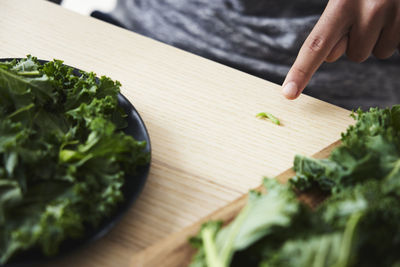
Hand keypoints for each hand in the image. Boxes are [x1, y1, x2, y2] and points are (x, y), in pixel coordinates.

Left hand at [282, 0, 399, 98]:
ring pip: (376, 53)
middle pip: (352, 55)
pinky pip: (395, 47)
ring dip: (376, 39)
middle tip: (364, 15)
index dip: (301, 71)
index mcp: (342, 2)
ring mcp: (394, 14)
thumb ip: (333, 23)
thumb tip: (329, 55)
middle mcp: (369, 9)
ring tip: (383, 12)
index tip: (289, 94)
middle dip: (355, 41)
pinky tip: (394, 15)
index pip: (316, 45)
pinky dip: (393, 36)